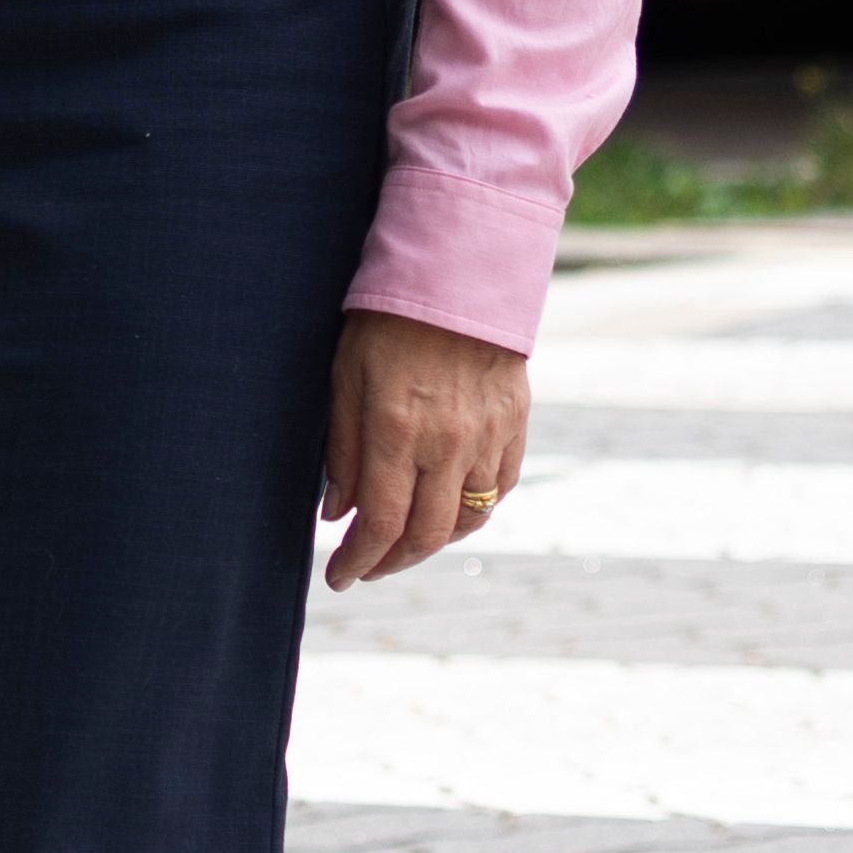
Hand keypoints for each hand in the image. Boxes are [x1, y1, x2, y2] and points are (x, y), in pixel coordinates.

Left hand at [322, 312, 529, 589]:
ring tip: (404, 542)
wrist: (458, 275)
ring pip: (468, 519)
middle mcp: (448, 442)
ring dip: (433, 542)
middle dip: (392, 563)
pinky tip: (448, 509)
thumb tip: (337, 515)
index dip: (358, 561)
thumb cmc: (387, 322)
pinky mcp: (515, 425)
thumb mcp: (345, 377)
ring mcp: (488, 436)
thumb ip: (342, 452)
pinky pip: (500, 489)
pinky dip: (473, 511)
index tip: (339, 577)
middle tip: (368, 568)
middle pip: (426, 535)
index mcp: (397, 430)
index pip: (381, 523)